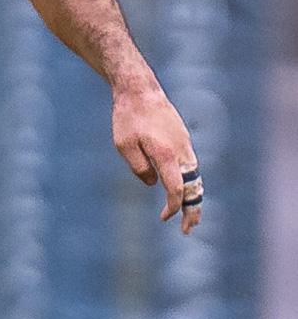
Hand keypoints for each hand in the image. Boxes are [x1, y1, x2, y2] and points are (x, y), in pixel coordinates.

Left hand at [112, 80, 202, 233]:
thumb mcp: (124, 145)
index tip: (165, 218)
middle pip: (193, 186)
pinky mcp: (183, 139)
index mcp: (165, 154)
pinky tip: (185, 191)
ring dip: (193, 197)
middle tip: (189, 229)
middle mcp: (181, 150)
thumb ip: (138, 168)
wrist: (140, 89)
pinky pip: (190, 166)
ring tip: (190, 216)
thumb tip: (153, 184)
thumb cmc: (128, 117)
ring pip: (195, 176)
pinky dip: (190, 182)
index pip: (176, 188)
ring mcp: (185, 144)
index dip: (172, 207)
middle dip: (192, 210)